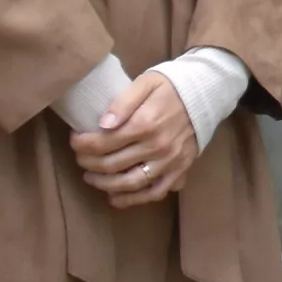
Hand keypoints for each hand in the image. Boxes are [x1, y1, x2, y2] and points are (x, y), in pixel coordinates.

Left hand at [71, 68, 202, 204]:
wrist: (207, 94)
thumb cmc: (171, 86)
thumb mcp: (146, 82)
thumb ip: (122, 102)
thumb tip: (102, 124)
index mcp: (146, 124)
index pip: (103, 142)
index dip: (83, 144)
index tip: (75, 139)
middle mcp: (157, 146)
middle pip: (112, 164)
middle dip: (88, 163)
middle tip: (80, 157)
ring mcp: (169, 161)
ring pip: (130, 183)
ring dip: (104, 184)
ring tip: (91, 177)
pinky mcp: (179, 170)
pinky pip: (154, 192)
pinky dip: (133, 199)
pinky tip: (115, 197)